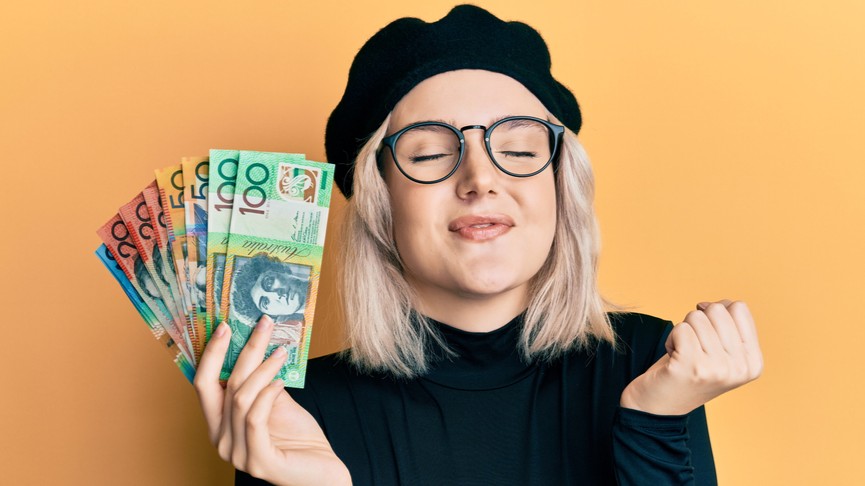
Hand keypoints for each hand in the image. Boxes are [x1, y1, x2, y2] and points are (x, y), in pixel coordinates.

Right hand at [194, 315, 351, 484]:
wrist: (322, 472)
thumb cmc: (299, 439)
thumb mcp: (275, 402)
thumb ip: (260, 381)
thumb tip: (258, 342)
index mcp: (219, 426)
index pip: (203, 384)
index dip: (212, 353)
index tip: (226, 325)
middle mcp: (221, 441)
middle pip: (222, 385)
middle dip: (242, 350)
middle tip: (262, 324)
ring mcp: (237, 454)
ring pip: (241, 398)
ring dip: (263, 368)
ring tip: (282, 351)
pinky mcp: (259, 462)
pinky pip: (255, 418)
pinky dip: (267, 394)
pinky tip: (281, 382)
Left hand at [620, 300, 763, 415]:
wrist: (658, 407)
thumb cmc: (687, 372)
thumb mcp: (719, 351)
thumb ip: (726, 325)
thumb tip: (709, 304)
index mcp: (753, 362)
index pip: (740, 307)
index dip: (716, 314)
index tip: (707, 337)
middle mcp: (740, 368)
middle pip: (717, 309)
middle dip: (698, 323)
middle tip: (692, 348)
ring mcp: (717, 369)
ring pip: (696, 317)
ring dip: (683, 332)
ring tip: (683, 356)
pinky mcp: (691, 367)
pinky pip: (680, 328)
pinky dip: (671, 339)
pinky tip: (673, 359)